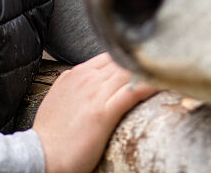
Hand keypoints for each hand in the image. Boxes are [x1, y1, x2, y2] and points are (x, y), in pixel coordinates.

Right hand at [32, 52, 157, 172]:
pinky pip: (132, 93)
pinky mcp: (102, 113)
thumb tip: (92, 81)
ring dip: (148, 69)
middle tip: (165, 61)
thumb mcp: (61, 96)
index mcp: (76, 73)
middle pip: (122, 59)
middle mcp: (86, 78)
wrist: (41, 155)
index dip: (128, 57)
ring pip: (128, 72)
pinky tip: (162, 83)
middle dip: (142, 60)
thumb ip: (78, 84)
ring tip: (170, 68)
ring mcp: (95, 94)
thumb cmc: (51, 133)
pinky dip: (148, 85)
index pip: (110, 55)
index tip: (143, 61)